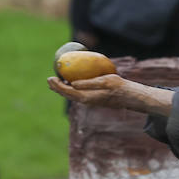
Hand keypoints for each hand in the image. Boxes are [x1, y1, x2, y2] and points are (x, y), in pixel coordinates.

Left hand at [47, 73, 172, 116]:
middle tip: (49, 79)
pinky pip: (78, 93)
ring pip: (72, 94)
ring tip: (56, 81)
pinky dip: (71, 88)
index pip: (67, 92)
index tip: (50, 78)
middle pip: (67, 94)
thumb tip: (72, 83)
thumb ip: (89, 83)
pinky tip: (71, 81)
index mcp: (86, 97)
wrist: (129, 96)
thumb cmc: (118, 87)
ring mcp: (89, 100)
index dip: (57, 86)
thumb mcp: (105, 81)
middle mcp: (86, 100)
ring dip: (63, 89)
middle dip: (56, 88)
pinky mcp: (93, 98)